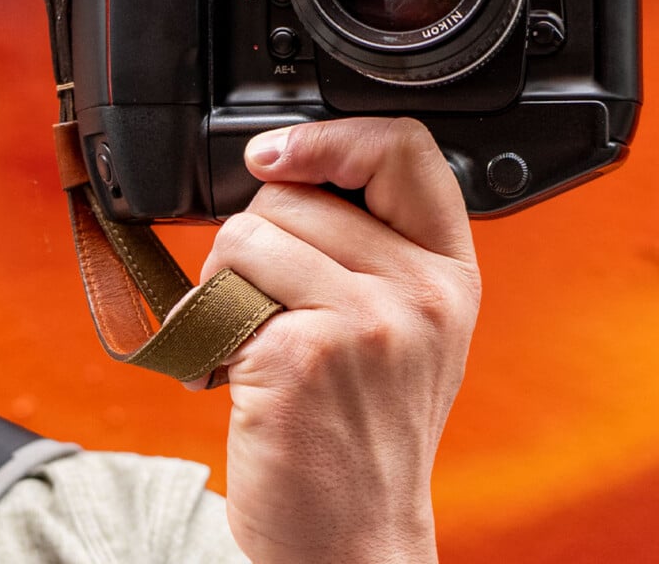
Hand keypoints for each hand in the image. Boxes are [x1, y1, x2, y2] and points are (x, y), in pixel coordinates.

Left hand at [199, 118, 480, 563]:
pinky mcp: (305, 353)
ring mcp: (368, 322)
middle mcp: (421, 294)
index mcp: (448, 276)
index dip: (330, 135)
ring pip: (246, 235)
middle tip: (268, 314)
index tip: (276, 156)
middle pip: (293, 193)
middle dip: (254, 244)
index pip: (405, 149)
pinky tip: (240, 379)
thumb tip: (280, 168)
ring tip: (254, 346)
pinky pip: (221, 293)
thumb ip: (368, 251)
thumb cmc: (360, 439)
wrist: (351, 542)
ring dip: (224, 288)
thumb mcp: (401, 334)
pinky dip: (209, 334)